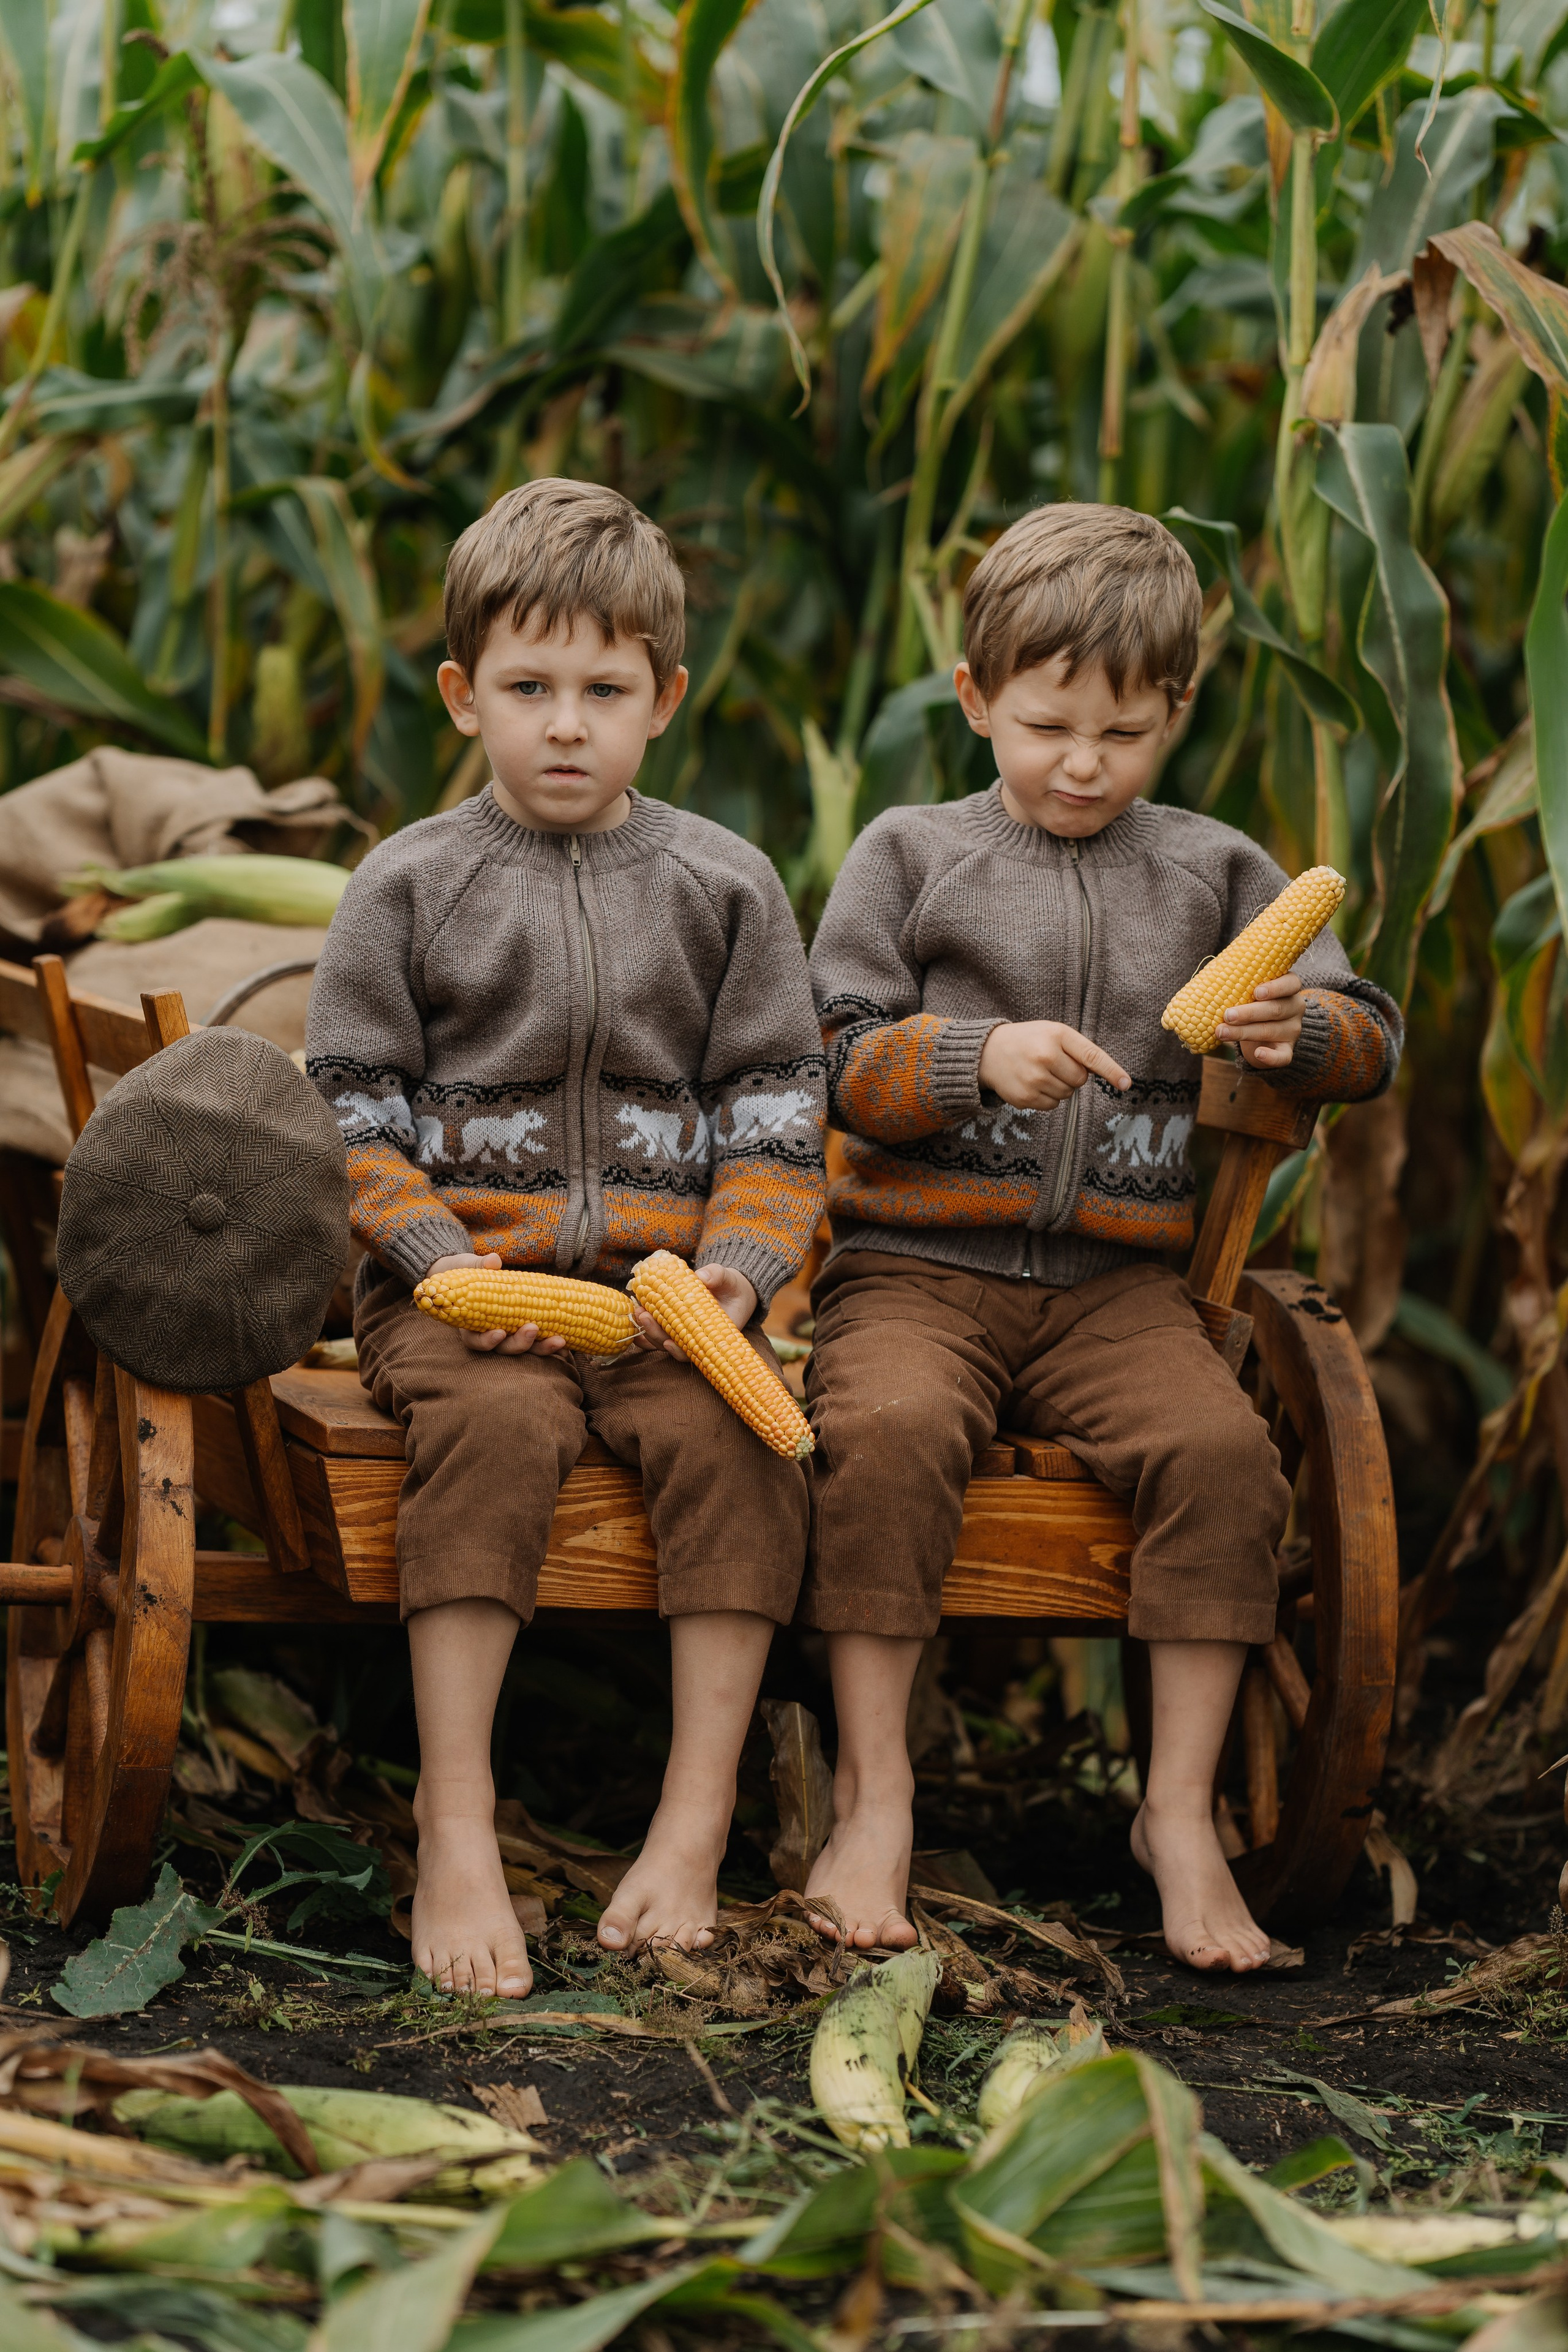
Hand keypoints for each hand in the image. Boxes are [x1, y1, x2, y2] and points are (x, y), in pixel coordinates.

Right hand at [424, 1251, 567, 1354]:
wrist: (477, 1273)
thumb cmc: (468, 1271)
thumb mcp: (469, 1266)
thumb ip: (479, 1265)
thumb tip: (493, 1261)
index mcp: (471, 1324)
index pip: (475, 1342)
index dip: (486, 1341)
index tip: (499, 1333)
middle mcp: (491, 1335)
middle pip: (504, 1348)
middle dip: (520, 1343)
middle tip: (533, 1329)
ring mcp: (511, 1335)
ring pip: (526, 1349)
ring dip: (542, 1347)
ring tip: (559, 1340)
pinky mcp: (527, 1331)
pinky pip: (540, 1342)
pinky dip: (552, 1344)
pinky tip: (566, 1342)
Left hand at [631, 1262, 756, 1358]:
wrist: (730, 1289)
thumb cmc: (733, 1287)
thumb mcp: (729, 1279)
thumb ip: (717, 1276)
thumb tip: (702, 1276)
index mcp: (716, 1334)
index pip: (697, 1350)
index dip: (682, 1350)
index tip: (669, 1342)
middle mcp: (699, 1339)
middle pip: (675, 1348)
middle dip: (657, 1335)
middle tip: (644, 1316)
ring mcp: (685, 1334)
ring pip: (663, 1342)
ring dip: (648, 1330)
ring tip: (638, 1311)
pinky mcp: (675, 1326)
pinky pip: (658, 1331)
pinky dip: (645, 1327)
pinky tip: (635, 1315)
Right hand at [978, 1021, 1131, 1108]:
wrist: (987, 1052)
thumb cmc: (1028, 1040)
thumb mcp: (1053, 1033)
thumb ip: (1078, 1049)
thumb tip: (1105, 1075)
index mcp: (1056, 1035)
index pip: (1091, 1055)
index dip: (1111, 1070)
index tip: (1126, 1083)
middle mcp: (1045, 1056)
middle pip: (1080, 1080)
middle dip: (1073, 1075)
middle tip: (1053, 1064)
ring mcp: (1034, 1079)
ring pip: (1067, 1095)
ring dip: (1060, 1087)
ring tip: (1040, 1072)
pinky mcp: (1025, 1098)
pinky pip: (1052, 1106)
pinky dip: (1047, 1098)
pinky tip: (1032, 1084)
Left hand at [1216, 972, 1305, 1069]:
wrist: (1257, 1031)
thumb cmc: (1250, 1003)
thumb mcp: (1247, 991)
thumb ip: (1239, 985)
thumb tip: (1209, 983)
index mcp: (1288, 987)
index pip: (1291, 984)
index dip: (1275, 988)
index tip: (1256, 992)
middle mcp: (1294, 1007)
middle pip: (1275, 1009)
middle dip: (1249, 1013)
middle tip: (1227, 1015)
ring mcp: (1292, 1030)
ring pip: (1271, 1031)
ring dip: (1244, 1032)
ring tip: (1221, 1032)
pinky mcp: (1287, 1049)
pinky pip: (1283, 1056)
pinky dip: (1271, 1057)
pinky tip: (1257, 1054)